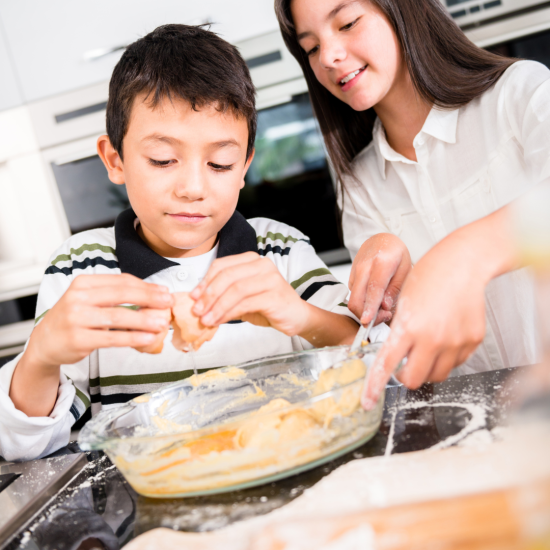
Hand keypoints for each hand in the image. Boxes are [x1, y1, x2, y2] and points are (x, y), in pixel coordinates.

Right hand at [11, 274, 173, 416]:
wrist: (45, 342)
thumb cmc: (74, 318)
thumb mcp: (89, 300)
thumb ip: (115, 295)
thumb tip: (153, 294)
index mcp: (83, 283)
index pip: (121, 281)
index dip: (146, 286)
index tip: (164, 291)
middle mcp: (78, 297)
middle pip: (122, 294)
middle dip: (149, 298)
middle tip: (168, 303)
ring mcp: (77, 318)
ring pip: (119, 316)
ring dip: (144, 320)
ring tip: (162, 323)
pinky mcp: (79, 339)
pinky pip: (113, 337)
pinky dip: (133, 337)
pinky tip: (148, 338)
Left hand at [190, 252, 308, 335]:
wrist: (296, 316)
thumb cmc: (269, 306)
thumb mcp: (242, 298)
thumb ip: (223, 296)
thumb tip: (198, 303)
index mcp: (251, 260)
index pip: (222, 265)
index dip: (205, 281)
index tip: (193, 296)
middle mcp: (262, 265)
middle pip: (227, 276)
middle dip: (208, 294)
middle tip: (197, 310)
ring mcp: (270, 278)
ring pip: (235, 290)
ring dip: (216, 306)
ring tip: (206, 319)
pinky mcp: (274, 295)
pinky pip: (245, 303)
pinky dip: (228, 313)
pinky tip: (219, 321)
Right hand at [348, 233, 410, 325]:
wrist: (379, 239)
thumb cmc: (395, 253)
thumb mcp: (405, 268)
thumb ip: (395, 288)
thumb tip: (385, 307)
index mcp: (381, 263)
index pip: (373, 289)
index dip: (370, 307)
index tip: (367, 321)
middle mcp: (364, 267)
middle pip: (357, 298)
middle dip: (366, 315)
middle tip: (384, 317)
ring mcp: (355, 272)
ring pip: (354, 299)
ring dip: (365, 310)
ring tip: (382, 309)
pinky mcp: (350, 277)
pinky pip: (354, 295)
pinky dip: (363, 303)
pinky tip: (375, 300)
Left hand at [360, 206, 518, 409]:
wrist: (462, 264)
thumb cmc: (428, 277)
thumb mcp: (403, 303)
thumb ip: (398, 332)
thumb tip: (394, 356)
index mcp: (408, 327)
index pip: (386, 364)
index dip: (374, 387)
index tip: (367, 401)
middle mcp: (432, 339)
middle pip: (413, 379)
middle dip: (404, 375)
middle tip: (404, 362)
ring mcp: (455, 343)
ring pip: (435, 376)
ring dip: (426, 368)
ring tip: (426, 346)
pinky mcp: (471, 342)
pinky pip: (455, 363)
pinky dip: (446, 357)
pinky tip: (444, 336)